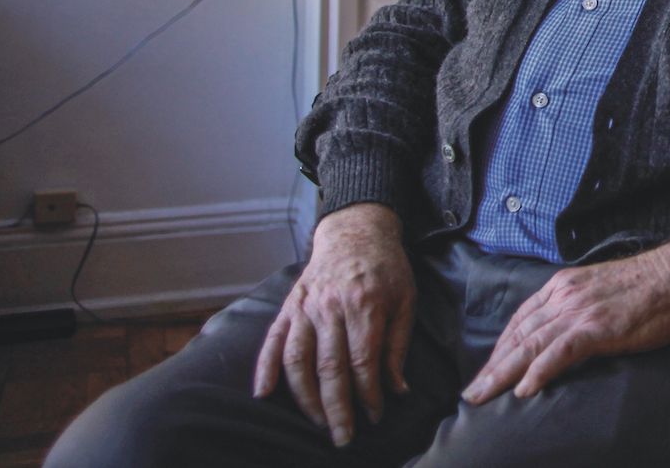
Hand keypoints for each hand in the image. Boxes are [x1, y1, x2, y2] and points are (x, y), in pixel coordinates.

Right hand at [253, 202, 415, 446]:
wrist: (356, 231)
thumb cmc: (387, 268)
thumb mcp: (406, 300)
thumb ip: (400, 346)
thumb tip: (398, 390)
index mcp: (365, 305)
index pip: (362, 362)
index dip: (368, 395)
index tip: (374, 416)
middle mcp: (330, 308)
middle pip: (329, 367)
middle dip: (336, 408)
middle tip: (343, 437)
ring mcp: (305, 308)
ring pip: (298, 360)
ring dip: (305, 398)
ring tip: (318, 422)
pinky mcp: (289, 307)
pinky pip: (272, 341)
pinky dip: (264, 368)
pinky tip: (263, 393)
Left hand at [462, 232, 669, 403]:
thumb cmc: (649, 284)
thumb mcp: (602, 289)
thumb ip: (580, 306)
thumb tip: (567, 332)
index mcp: (564, 285)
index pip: (521, 319)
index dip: (500, 347)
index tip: (487, 369)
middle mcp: (564, 295)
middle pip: (518, 334)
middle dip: (492, 366)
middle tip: (471, 393)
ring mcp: (579, 311)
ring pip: (530, 345)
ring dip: (502, 373)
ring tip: (483, 396)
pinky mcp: (597, 327)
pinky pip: (559, 352)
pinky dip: (539, 371)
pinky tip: (524, 389)